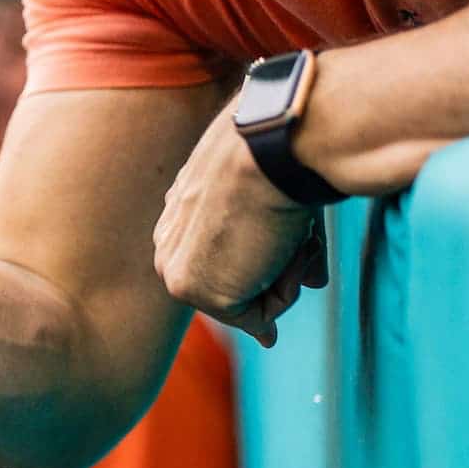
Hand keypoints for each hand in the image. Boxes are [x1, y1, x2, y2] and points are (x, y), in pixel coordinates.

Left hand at [152, 108, 326, 342]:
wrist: (268, 149)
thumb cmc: (276, 166)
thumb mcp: (270, 215)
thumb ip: (275, 261)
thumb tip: (288, 314)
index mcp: (179, 223)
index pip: (223, 269)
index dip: (260, 279)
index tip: (281, 285)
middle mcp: (168, 248)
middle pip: (237, 292)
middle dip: (281, 274)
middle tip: (300, 237)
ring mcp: (177, 273)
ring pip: (253, 306)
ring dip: (288, 276)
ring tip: (288, 233)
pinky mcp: (195, 291)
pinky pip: (260, 318)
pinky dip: (286, 288)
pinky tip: (280, 246)